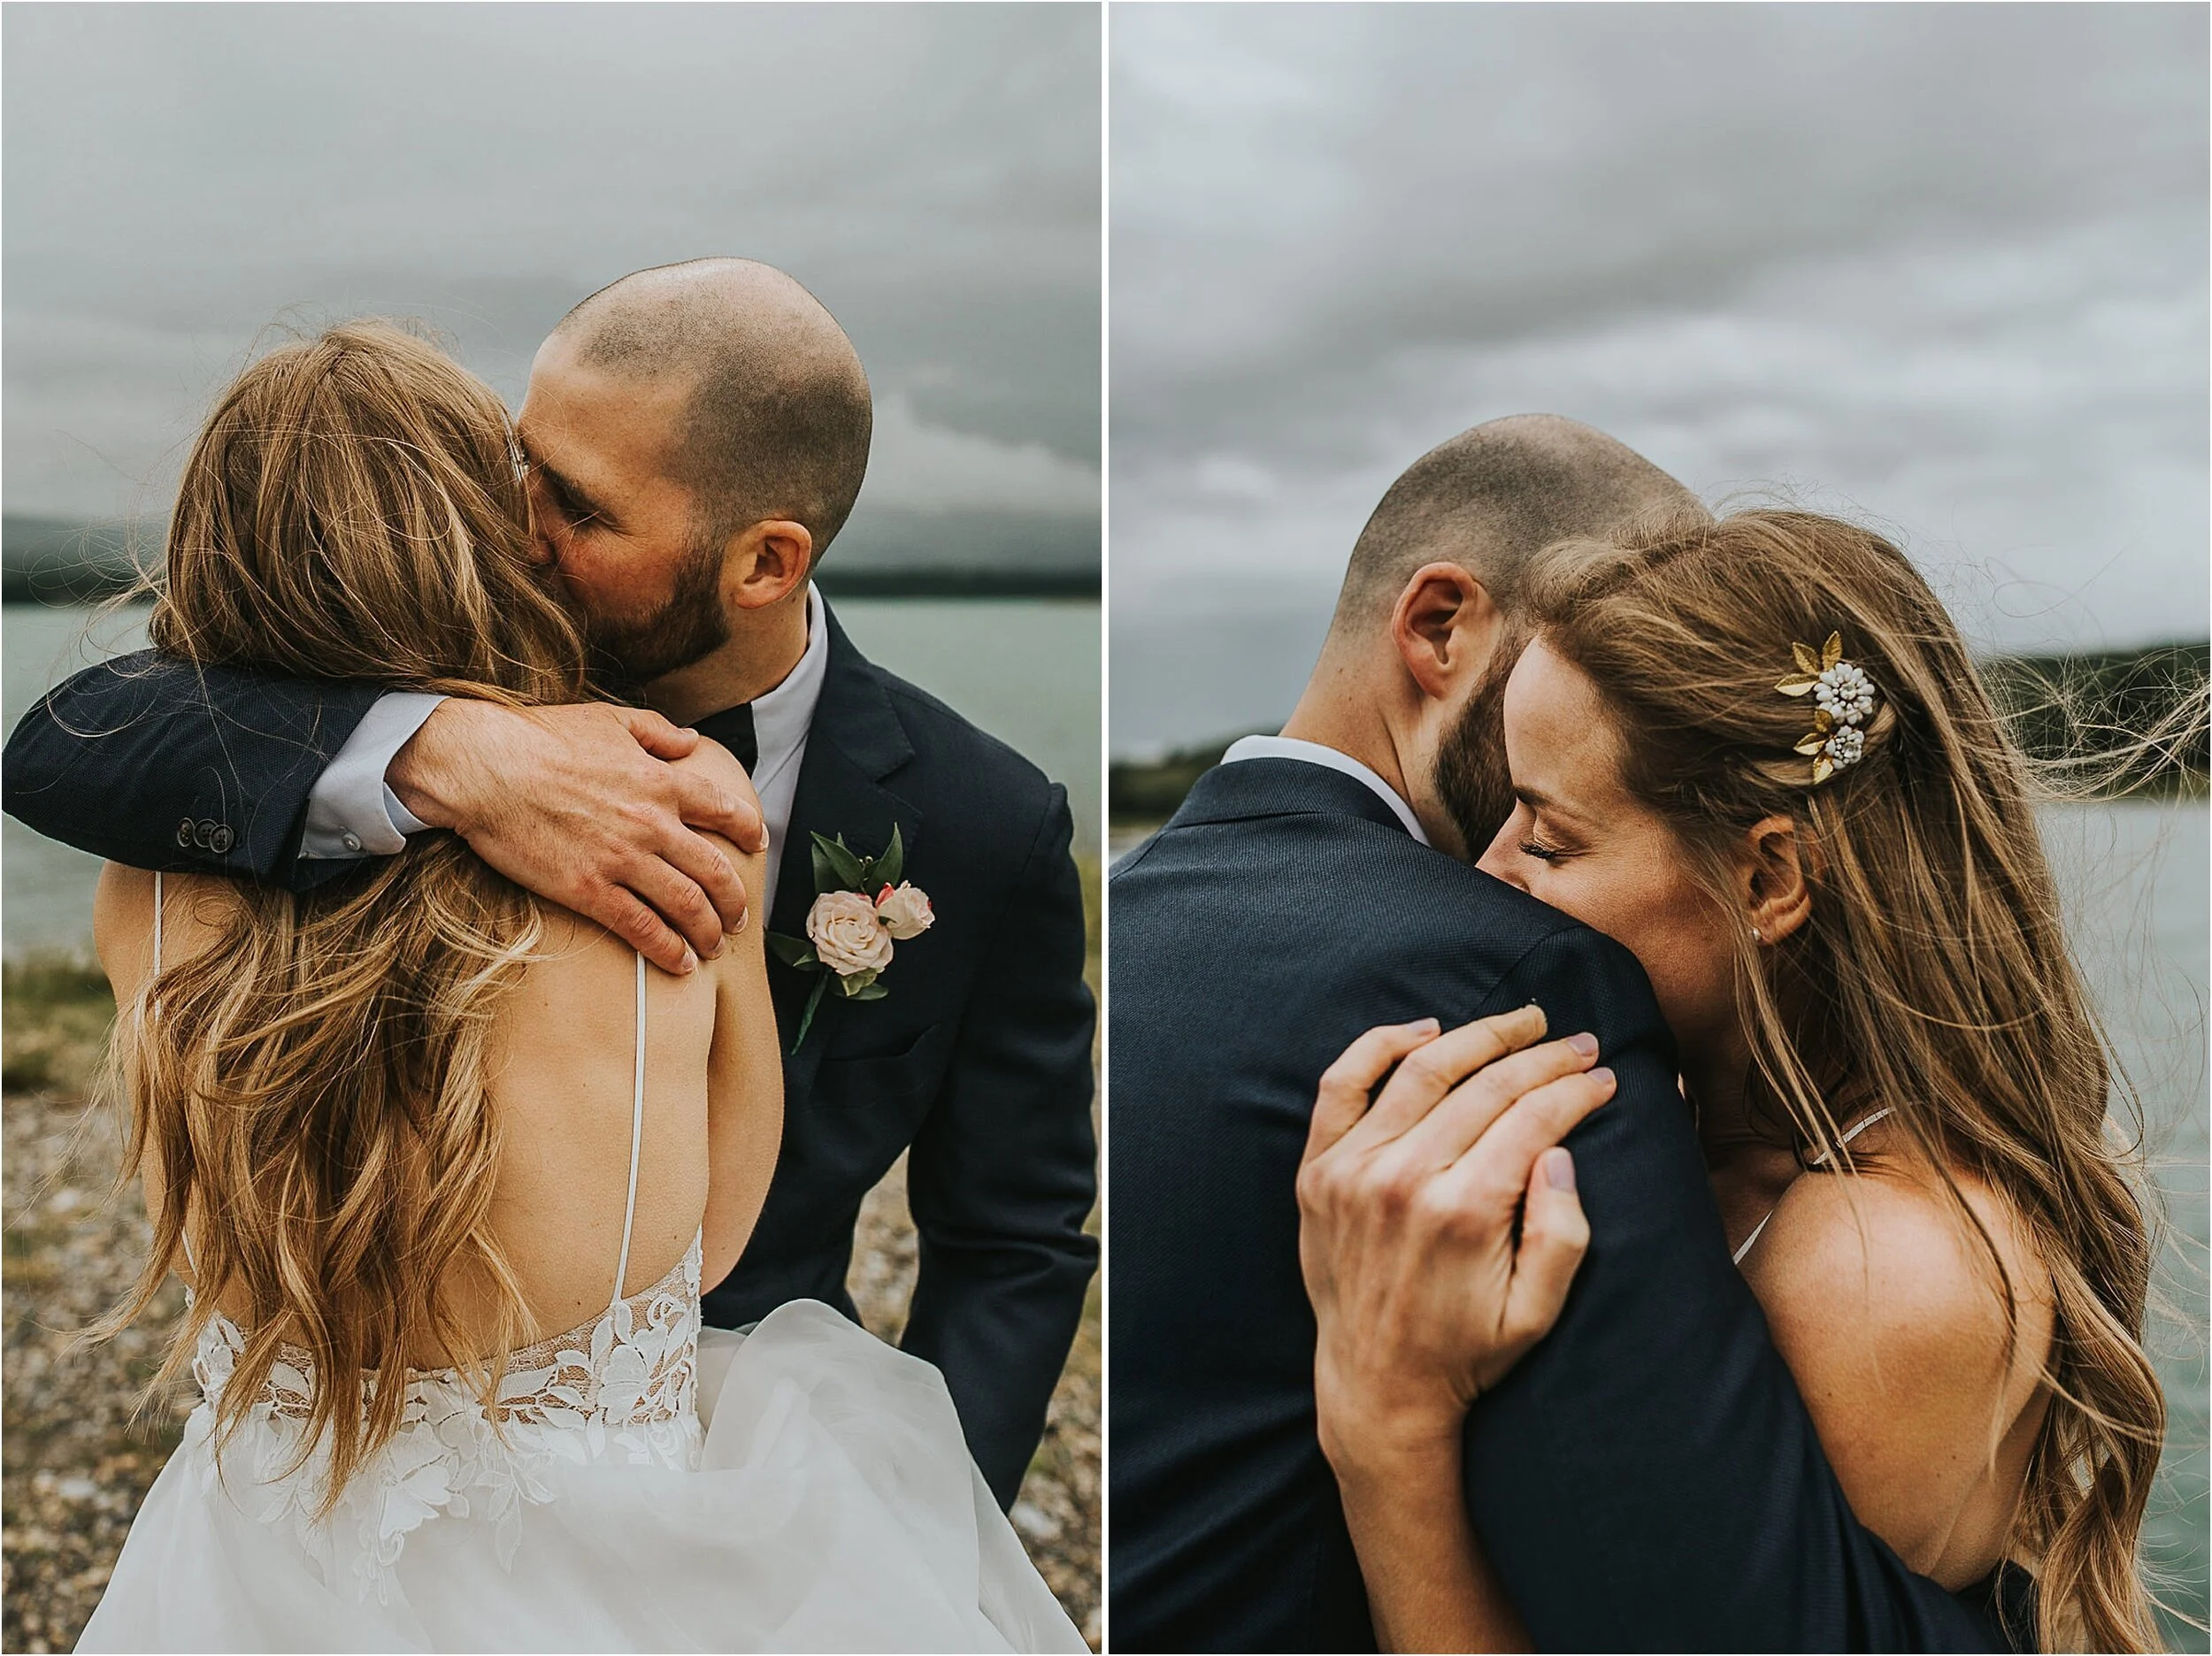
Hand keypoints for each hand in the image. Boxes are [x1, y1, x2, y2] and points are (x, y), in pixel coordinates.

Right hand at [390, 700, 768, 974]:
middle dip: (734, 900)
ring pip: (687, 905)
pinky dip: (668, 949)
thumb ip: (657, 730)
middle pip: (715, 870)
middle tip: (739, 918)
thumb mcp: (608, 719)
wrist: (485, 768)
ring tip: (716, 946)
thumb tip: (691, 740)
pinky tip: (682, 963)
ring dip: (709, 930)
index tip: (757, 846)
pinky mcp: (589, 890)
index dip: (748, 831)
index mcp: (661, 781)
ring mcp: (622, 859)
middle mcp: (652, 823)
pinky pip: (642, 928)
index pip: (725, 809)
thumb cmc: (540, 738)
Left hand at [1296, 1005, 1612, 1473]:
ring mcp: (1353, 1170)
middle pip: (1485, 1087)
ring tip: (1523, 1022)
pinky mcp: (1318, 1171)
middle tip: (1579, 1042)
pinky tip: (1428, 1030)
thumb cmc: (1465, 1351)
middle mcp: (1404, 1180)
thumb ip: (1562, 1235)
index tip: (1606, 1077)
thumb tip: (1557, 1152)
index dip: (1577, 1091)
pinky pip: (1342, 1085)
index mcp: (1464, 1213)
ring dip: (1479, 1036)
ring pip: (1422, 1071)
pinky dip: (1381, 1045)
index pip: (1532, 1120)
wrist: (1377, 1386)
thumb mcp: (1536, 1313)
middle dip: (1544, 1058)